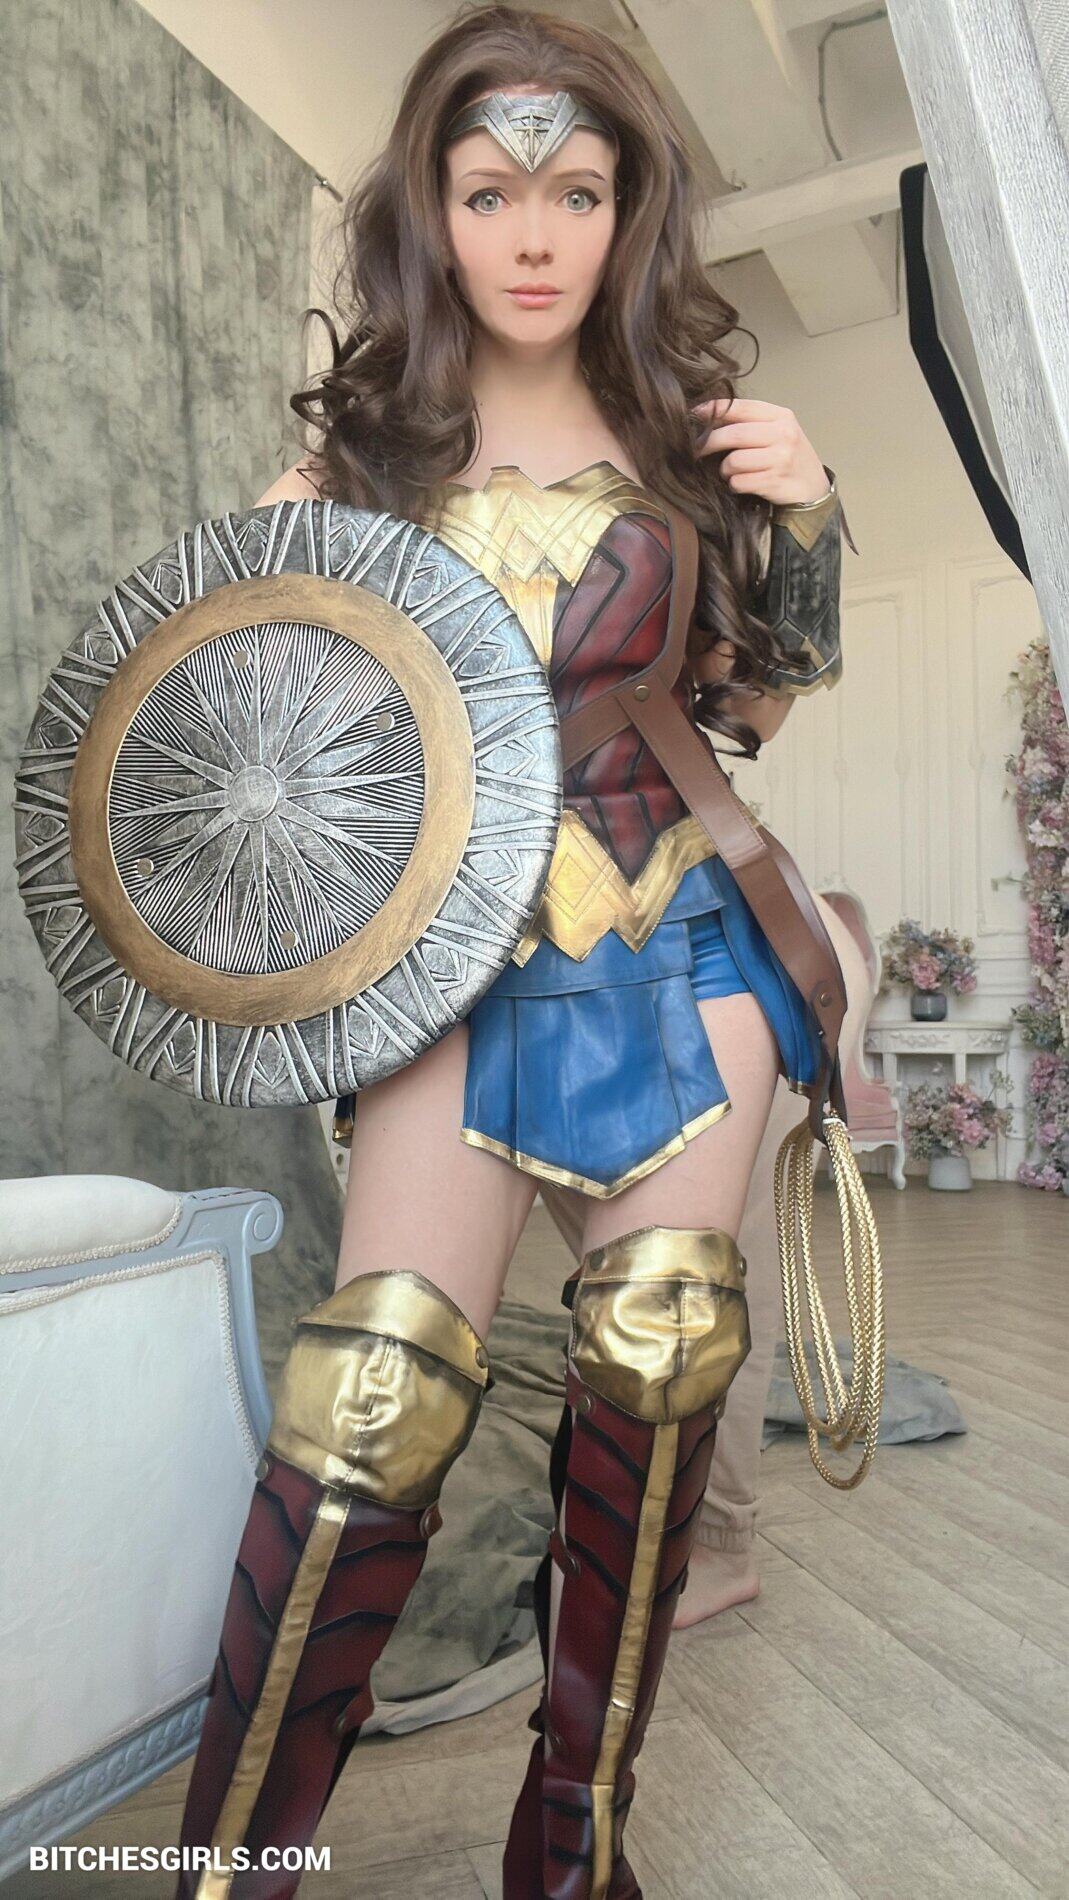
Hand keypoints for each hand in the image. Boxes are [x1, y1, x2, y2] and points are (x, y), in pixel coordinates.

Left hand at [694, 396, 829, 506]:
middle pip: (733, 435)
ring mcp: (781, 458)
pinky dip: (734, 484)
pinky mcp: (774, 482)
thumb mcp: (777, 431)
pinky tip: (741, 484)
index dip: (713, 410)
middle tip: (694, 450)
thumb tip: (706, 417)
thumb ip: (750, 422)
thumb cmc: (788, 457)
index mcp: (781, 416)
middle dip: (708, 443)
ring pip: (733, 461)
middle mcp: (783, 434)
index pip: (741, 407)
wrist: (814, 488)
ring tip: (730, 472)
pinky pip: (739, 482)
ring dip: (724, 469)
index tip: (692, 415)